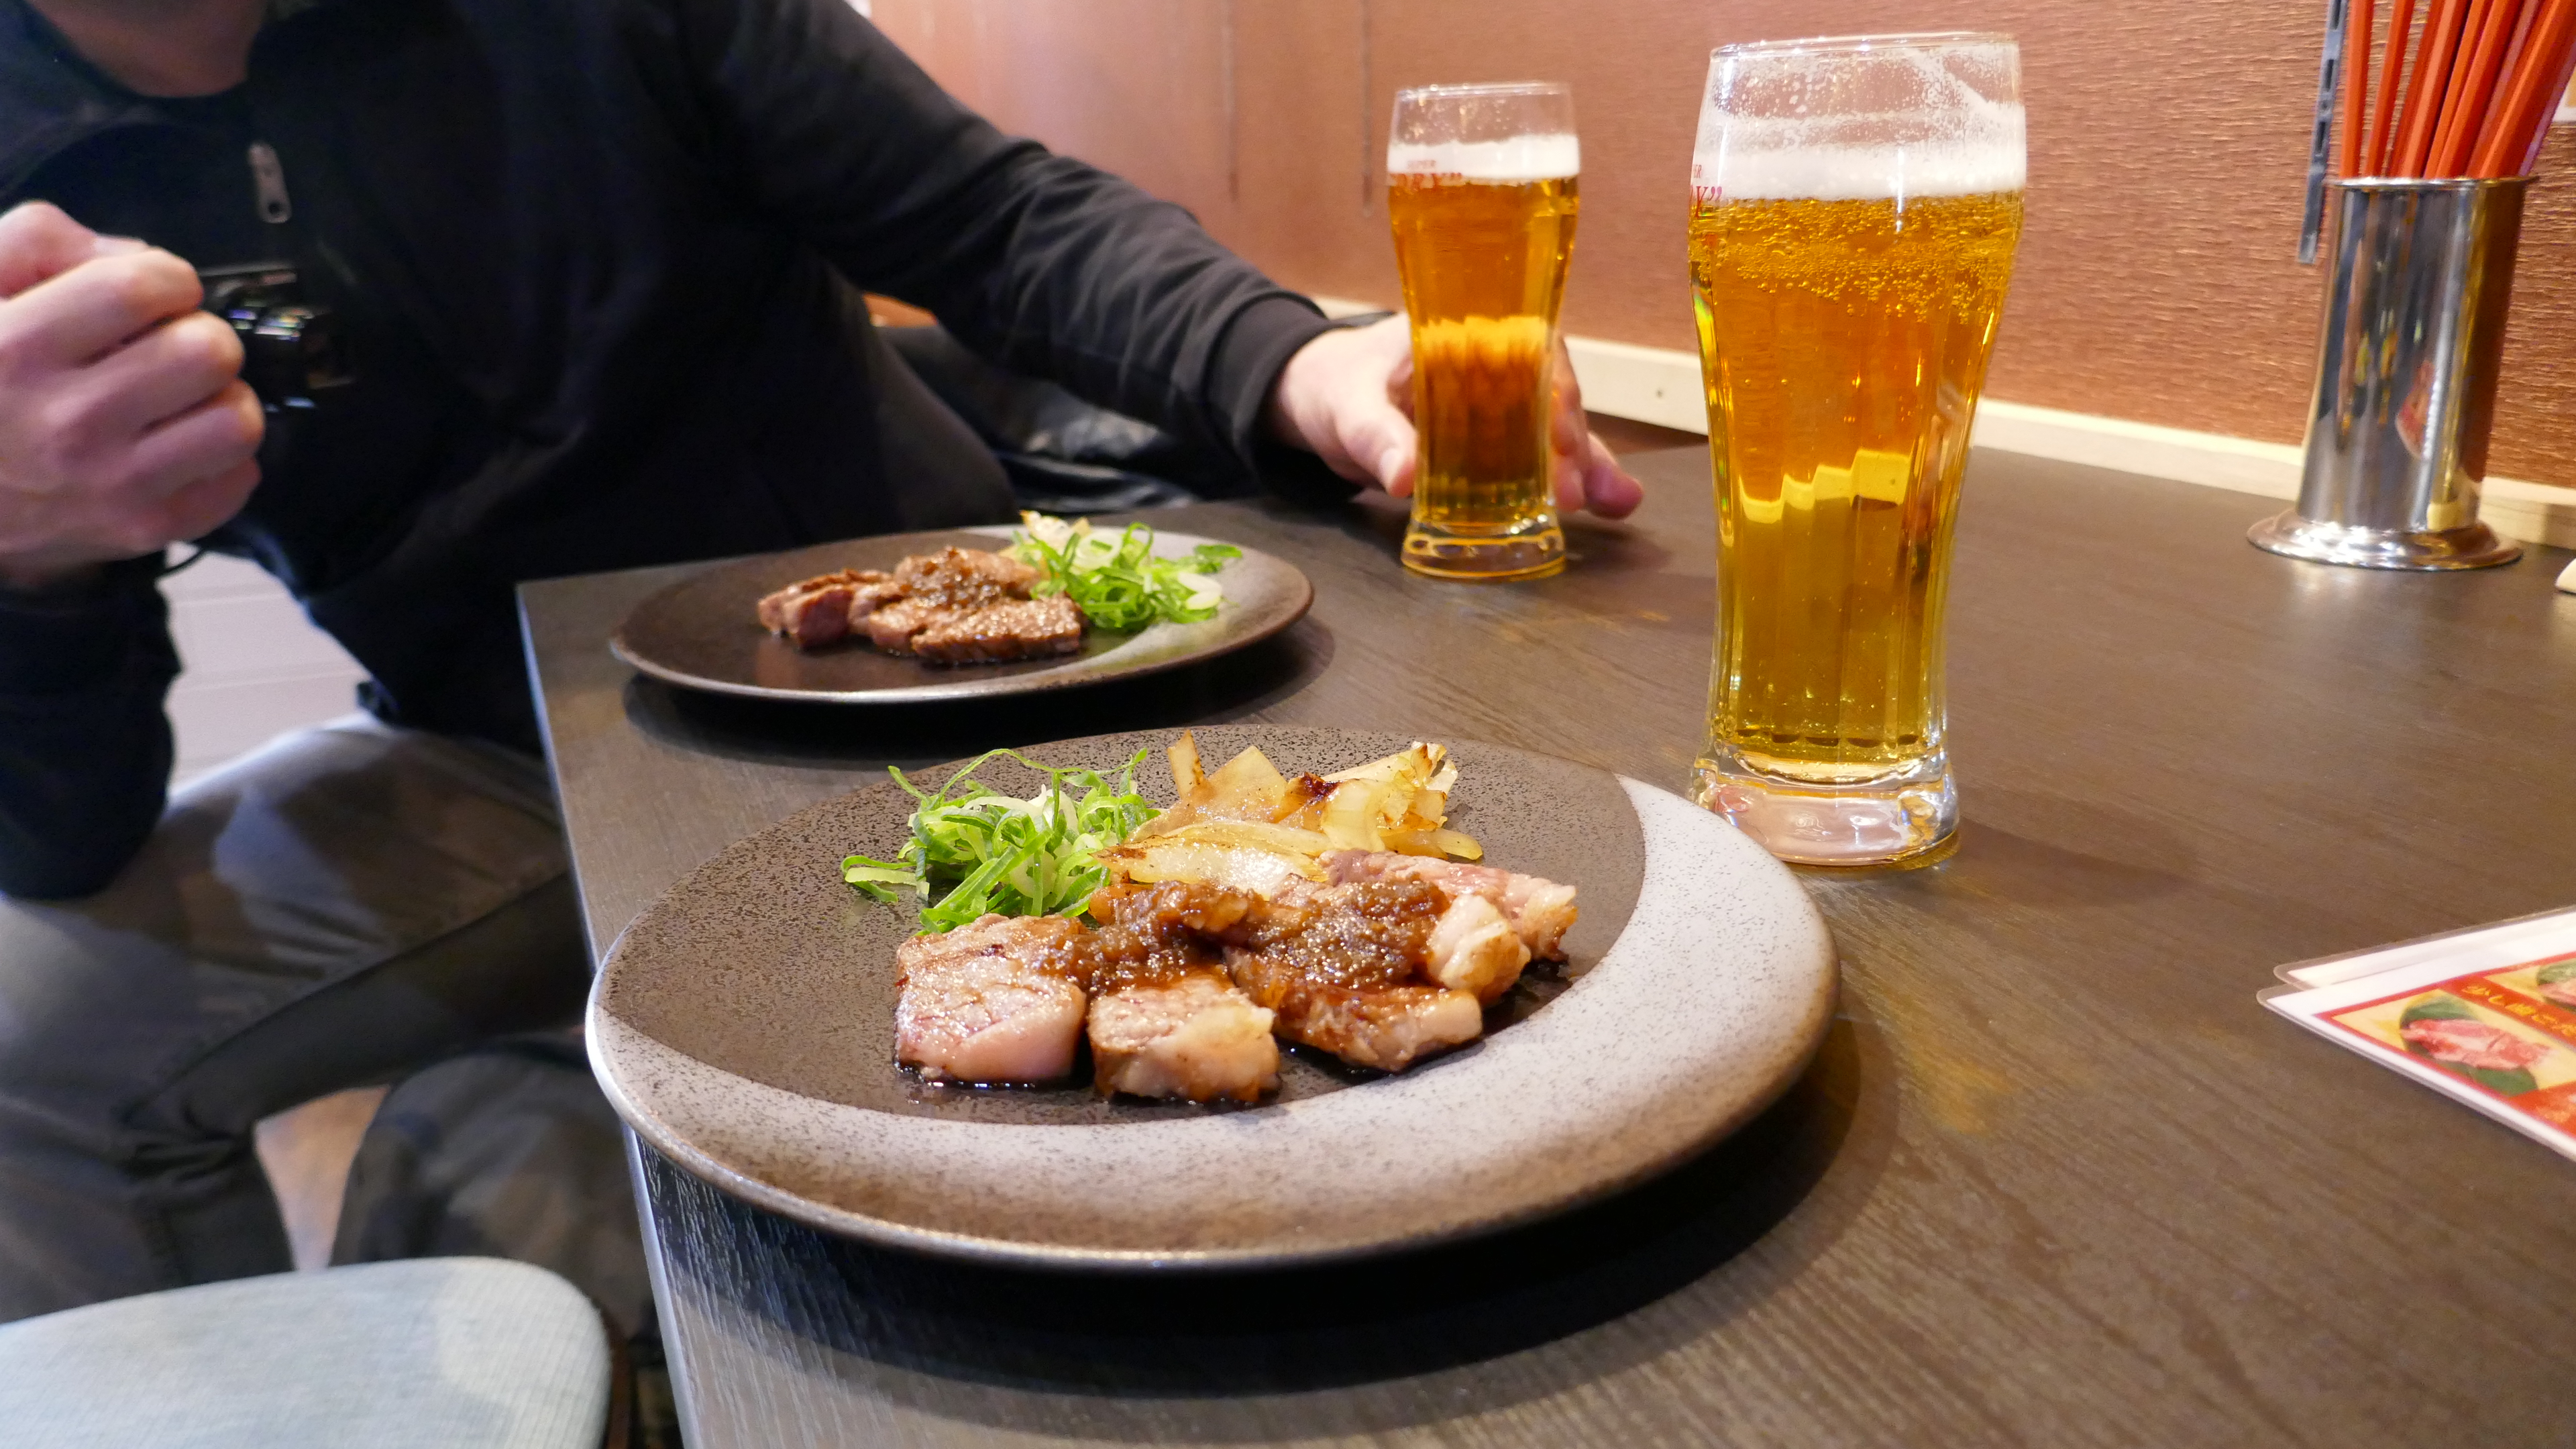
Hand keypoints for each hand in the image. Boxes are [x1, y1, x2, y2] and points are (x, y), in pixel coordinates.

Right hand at [0, 202, 263, 591]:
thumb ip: (37, 243)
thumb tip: (135, 256)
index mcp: (17, 348)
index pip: (137, 288)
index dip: (168, 279)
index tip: (160, 291)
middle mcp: (67, 419)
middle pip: (207, 352)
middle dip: (202, 335)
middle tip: (172, 347)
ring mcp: (110, 483)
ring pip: (237, 420)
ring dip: (223, 398)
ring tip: (185, 397)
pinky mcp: (144, 528)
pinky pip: (238, 480)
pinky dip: (223, 459)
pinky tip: (181, 445)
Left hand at [1264, 312, 1644, 519]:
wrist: (1320, 396)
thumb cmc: (1335, 386)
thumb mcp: (1346, 408)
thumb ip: (1374, 437)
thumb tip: (1405, 477)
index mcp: (1465, 333)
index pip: (1529, 355)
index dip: (1551, 399)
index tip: (1557, 448)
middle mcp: (1495, 362)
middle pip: (1552, 397)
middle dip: (1576, 445)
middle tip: (1580, 496)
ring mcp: (1499, 401)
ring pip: (1554, 429)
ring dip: (1588, 465)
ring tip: (1620, 503)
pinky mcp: (1495, 437)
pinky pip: (1538, 456)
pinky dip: (1568, 479)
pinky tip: (1606, 506)